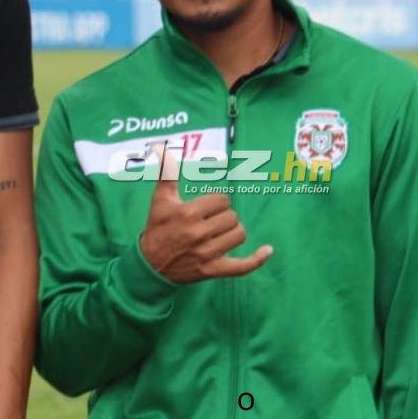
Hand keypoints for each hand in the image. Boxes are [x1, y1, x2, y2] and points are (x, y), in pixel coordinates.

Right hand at [139, 145, 271, 282]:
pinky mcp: (213, 270)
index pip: (222, 200)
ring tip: (222, 231)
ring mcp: (207, 254)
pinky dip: (257, 259)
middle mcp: (199, 234)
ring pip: (239, 235)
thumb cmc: (157, 227)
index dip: (216, 201)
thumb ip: (166, 173)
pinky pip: (242, 266)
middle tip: (211, 220)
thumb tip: (163, 148)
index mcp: (188, 214)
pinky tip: (267, 250)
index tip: (207, 207)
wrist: (150, 263)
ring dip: (233, 231)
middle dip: (224, 216)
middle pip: (232, 217)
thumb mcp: (160, 200)